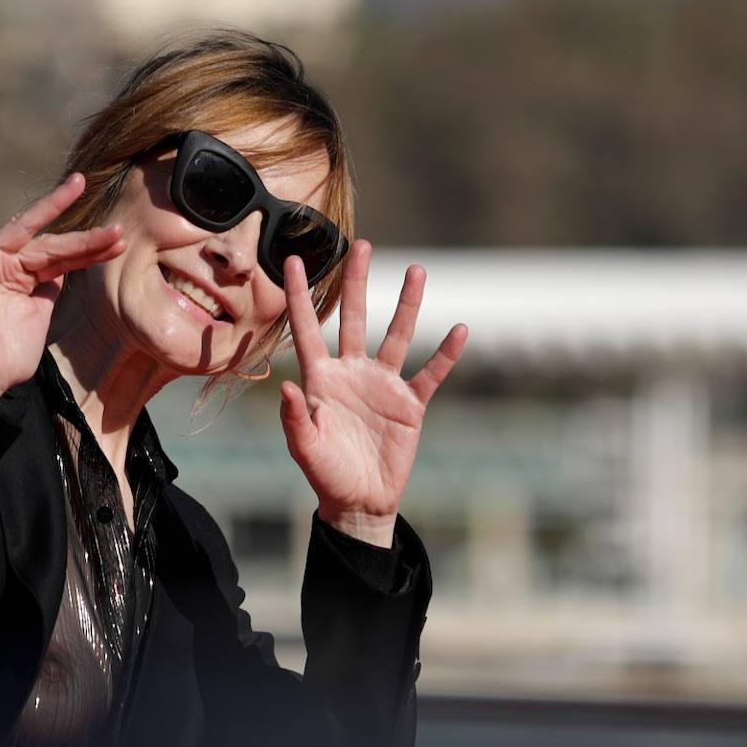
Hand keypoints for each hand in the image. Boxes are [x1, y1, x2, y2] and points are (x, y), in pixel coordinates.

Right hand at [0, 156, 125, 399]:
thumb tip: (67, 265)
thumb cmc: (11, 356)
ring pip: (29, 231)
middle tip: (113, 214)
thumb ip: (52, 288)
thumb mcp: (42, 315)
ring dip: (55, 207)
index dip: (93, 250)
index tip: (121, 241)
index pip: (65, 258)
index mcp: (27, 280)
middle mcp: (9, 265)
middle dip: (83, 230)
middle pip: (52, 241)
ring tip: (79, 184)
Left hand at [279, 243, 466, 546]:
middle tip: (363, 245)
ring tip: (417, 270)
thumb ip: (294, 418)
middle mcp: (352, 373)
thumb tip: (286, 384)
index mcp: (320, 380)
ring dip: (407, 304)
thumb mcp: (305, 448)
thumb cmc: (325, 474)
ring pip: (397, 336)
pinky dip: (446, 355)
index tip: (290, 260)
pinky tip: (460, 330)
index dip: (298, 296)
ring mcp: (383, 385)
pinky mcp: (410, 404)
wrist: (359, 502)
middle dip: (358, 282)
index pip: (307, 329)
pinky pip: (430, 374)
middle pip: (355, 318)